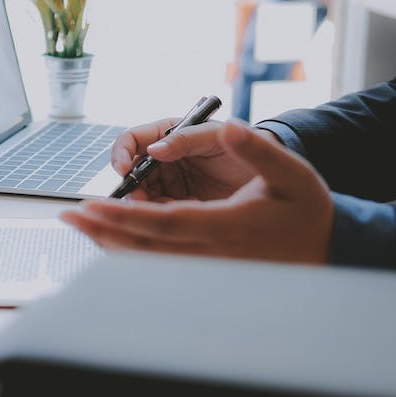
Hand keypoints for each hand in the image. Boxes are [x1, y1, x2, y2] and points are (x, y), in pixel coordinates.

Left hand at [63, 122, 333, 263]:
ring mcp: (207, 267)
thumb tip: (228, 127)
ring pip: (148, 260)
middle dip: (102, 232)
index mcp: (226, 228)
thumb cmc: (307, 208)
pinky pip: (159, 263)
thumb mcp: (290, 171)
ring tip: (81, 226)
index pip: (161, 223)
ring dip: (111, 243)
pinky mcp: (206, 269)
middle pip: (144, 249)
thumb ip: (257, 149)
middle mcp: (210, 254)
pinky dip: (130, 251)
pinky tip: (112, 238)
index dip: (122, 216)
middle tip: (67, 218)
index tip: (90, 205)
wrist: (328, 247)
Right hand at [110, 117, 267, 201]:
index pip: (133, 141)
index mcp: (170, 134)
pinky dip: (164, 217)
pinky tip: (181, 216)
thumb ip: (187, 139)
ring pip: (142, 196)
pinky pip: (162, 214)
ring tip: (162, 209)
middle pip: (131, 172)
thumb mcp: (217, 137)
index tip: (123, 169)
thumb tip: (154, 149)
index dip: (122, 154)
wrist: (274, 172)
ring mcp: (171, 184)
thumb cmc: (247, 144)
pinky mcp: (181, 206)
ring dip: (144, 205)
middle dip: (130, 185)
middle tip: (139, 198)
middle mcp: (165, 159)